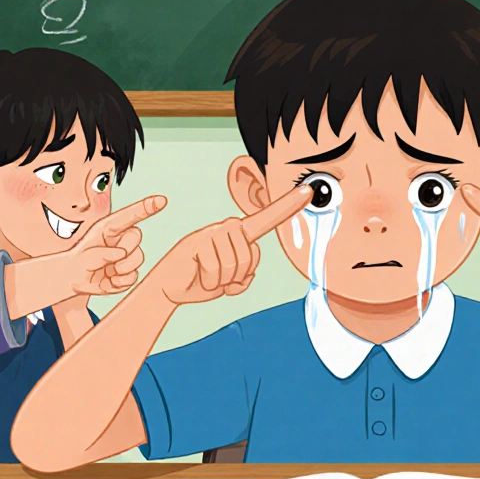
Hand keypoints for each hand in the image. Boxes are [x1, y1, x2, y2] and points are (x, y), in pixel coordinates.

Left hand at [65, 196, 166, 294]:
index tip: (162, 200)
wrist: (75, 281)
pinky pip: (132, 277)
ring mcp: (127, 256)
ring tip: (105, 272)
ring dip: (120, 268)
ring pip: (138, 258)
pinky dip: (119, 282)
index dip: (147, 207)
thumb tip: (121, 254)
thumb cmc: (78, 262)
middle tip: (108, 259)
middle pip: (136, 236)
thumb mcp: (83, 255)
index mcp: (109, 228)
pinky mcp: (129, 273)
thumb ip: (101, 253)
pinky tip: (108, 281)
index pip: (130, 215)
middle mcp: (121, 239)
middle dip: (125, 248)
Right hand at [155, 186, 311, 304]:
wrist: (171, 287)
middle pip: (250, 256)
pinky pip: (215, 271)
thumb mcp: (231, 282)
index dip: (288, 206)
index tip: (308, 192)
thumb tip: (248, 272)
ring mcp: (212, 232)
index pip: (267, 219)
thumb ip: (244, 277)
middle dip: (236, 276)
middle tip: (218, 276)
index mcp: (240, 234)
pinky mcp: (197, 241)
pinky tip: (198, 275)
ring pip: (234, 265)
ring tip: (207, 274)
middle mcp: (228, 227)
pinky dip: (208, 282)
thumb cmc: (203, 281)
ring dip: (221, 280)